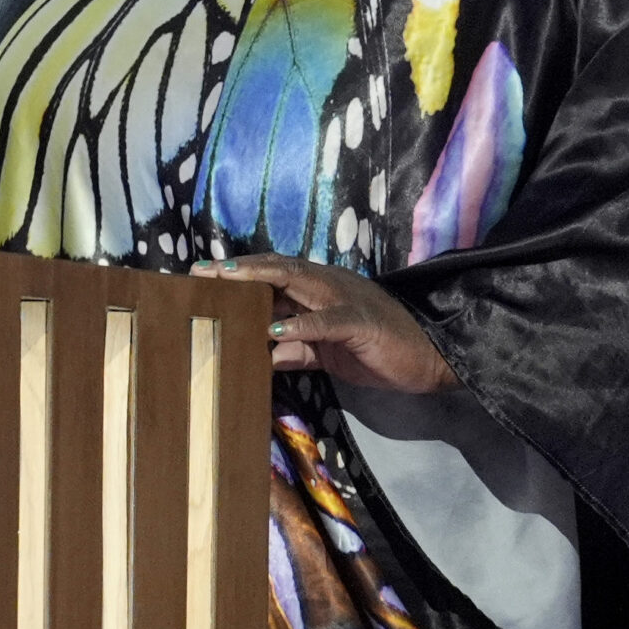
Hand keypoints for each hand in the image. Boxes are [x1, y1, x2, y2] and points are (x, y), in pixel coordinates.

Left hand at [189, 254, 457, 392]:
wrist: (429, 359)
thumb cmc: (376, 351)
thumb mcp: (325, 353)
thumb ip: (293, 352)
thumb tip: (258, 354)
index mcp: (318, 290)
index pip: (271, 276)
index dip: (236, 275)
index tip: (199, 277)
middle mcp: (327, 285)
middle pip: (276, 269)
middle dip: (237, 269)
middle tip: (200, 272)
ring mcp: (344, 299)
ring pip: (297, 280)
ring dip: (259, 280)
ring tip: (226, 281)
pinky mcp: (361, 322)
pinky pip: (327, 319)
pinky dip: (300, 323)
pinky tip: (275, 328)